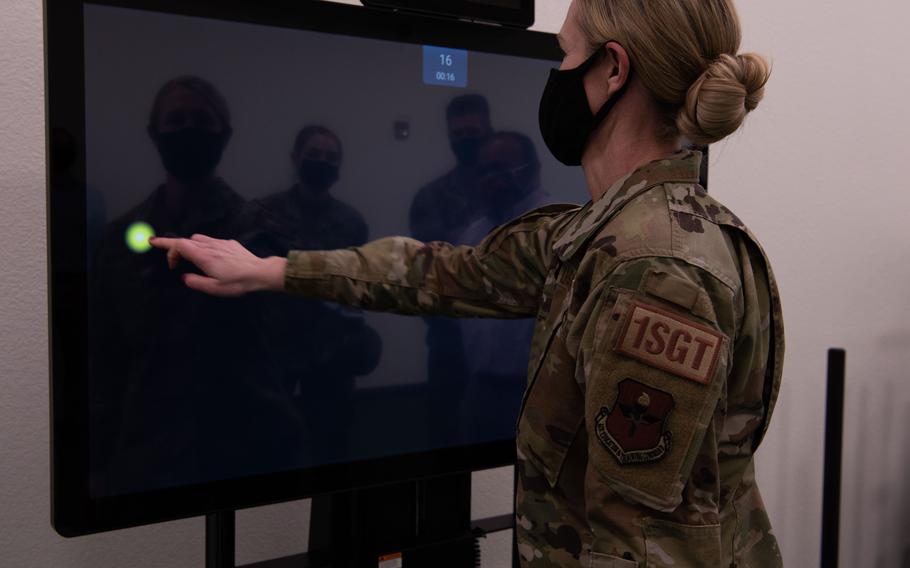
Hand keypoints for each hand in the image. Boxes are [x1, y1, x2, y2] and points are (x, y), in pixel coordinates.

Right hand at [149, 234, 286, 296]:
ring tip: (192, 261)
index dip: (164, 243)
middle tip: (176, 263)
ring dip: (191, 247)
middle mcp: (210, 246)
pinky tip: (212, 259)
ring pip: (199, 239)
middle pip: (187, 241)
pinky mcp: (230, 243)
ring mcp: (221, 243)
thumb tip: (185, 278)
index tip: (153, 243)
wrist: (260, 273)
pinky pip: (212, 241)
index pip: (179, 244)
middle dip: (177, 249)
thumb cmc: (238, 282)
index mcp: (203, 256)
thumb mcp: (214, 288)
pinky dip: (205, 246)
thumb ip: (196, 282)